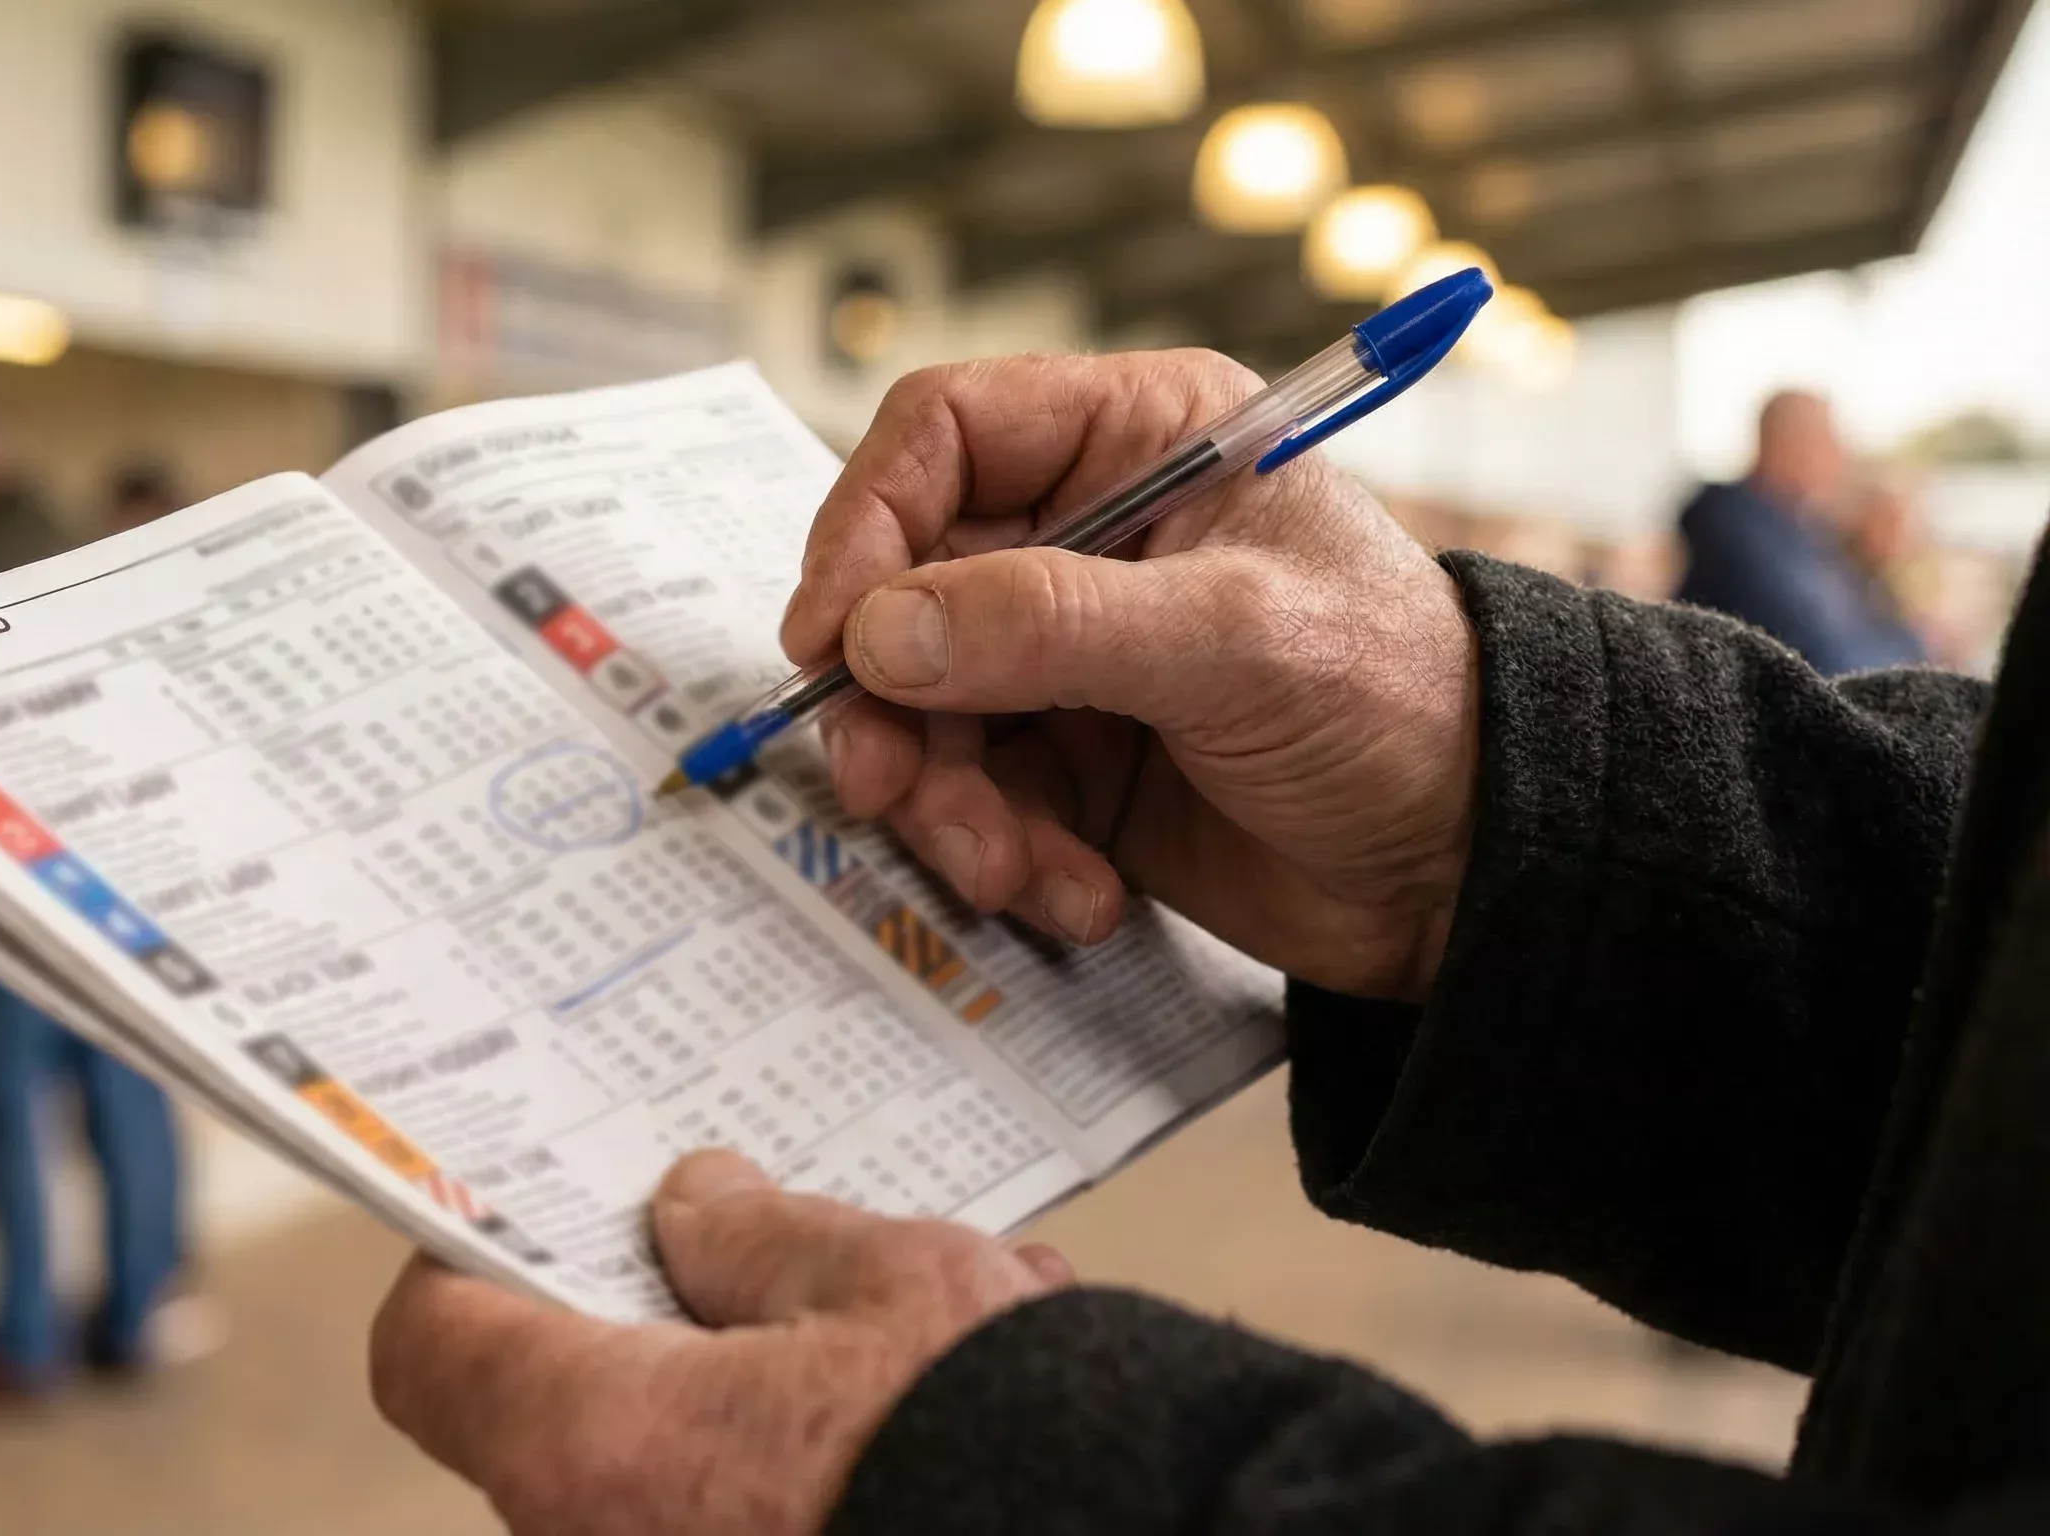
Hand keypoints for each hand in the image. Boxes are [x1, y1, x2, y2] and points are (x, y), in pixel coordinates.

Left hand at [371, 1150, 1071, 1534]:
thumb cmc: (986, 1433)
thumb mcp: (875, 1276)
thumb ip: (754, 1235)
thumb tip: (696, 1208)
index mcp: (594, 1442)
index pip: (432, 1349)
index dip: (471, 1263)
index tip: (531, 1209)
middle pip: (562, 1409)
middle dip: (658, 1323)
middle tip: (745, 1253)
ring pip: (670, 1472)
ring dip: (755, 1397)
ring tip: (896, 1325)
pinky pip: (744, 1518)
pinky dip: (805, 1470)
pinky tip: (929, 1402)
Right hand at [781, 352, 1478, 999]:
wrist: (1475, 869)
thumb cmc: (1399, 704)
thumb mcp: (1230, 644)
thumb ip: (1048, 625)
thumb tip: (878, 633)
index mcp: (1140, 439)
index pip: (943, 433)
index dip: (866, 525)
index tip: (830, 637)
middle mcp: (1087, 532)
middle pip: (905, 587)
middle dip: (894, 703)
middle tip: (889, 786)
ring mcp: (1070, 652)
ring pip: (922, 706)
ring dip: (945, 803)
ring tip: (1011, 871)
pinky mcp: (1070, 758)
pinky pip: (972, 795)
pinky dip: (1003, 854)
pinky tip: (1078, 894)